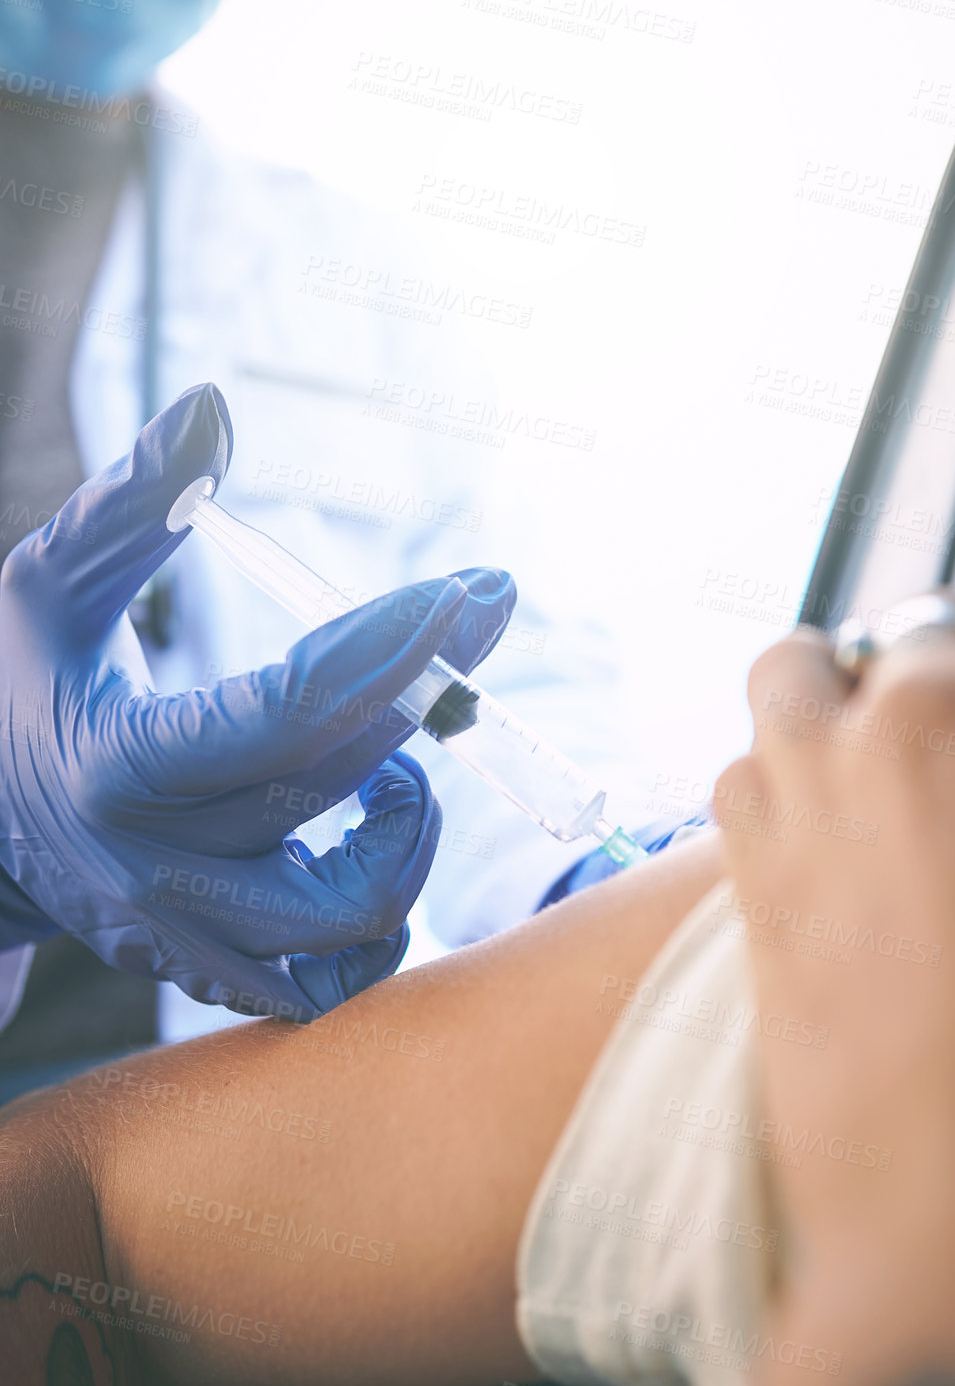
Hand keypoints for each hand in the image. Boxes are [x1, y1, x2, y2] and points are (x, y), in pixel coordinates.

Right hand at [0, 384, 515, 1021]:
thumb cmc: (19, 692)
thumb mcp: (45, 587)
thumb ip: (128, 504)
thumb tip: (212, 408)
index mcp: (117, 766)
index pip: (285, 714)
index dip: (388, 649)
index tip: (471, 588)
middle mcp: (159, 868)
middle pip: (338, 787)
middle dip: (429, 687)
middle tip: (477, 611)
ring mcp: (194, 938)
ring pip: (359, 915)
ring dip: (412, 825)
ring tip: (397, 757)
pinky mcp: (222, 976)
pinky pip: (340, 978)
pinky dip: (386, 910)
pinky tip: (373, 832)